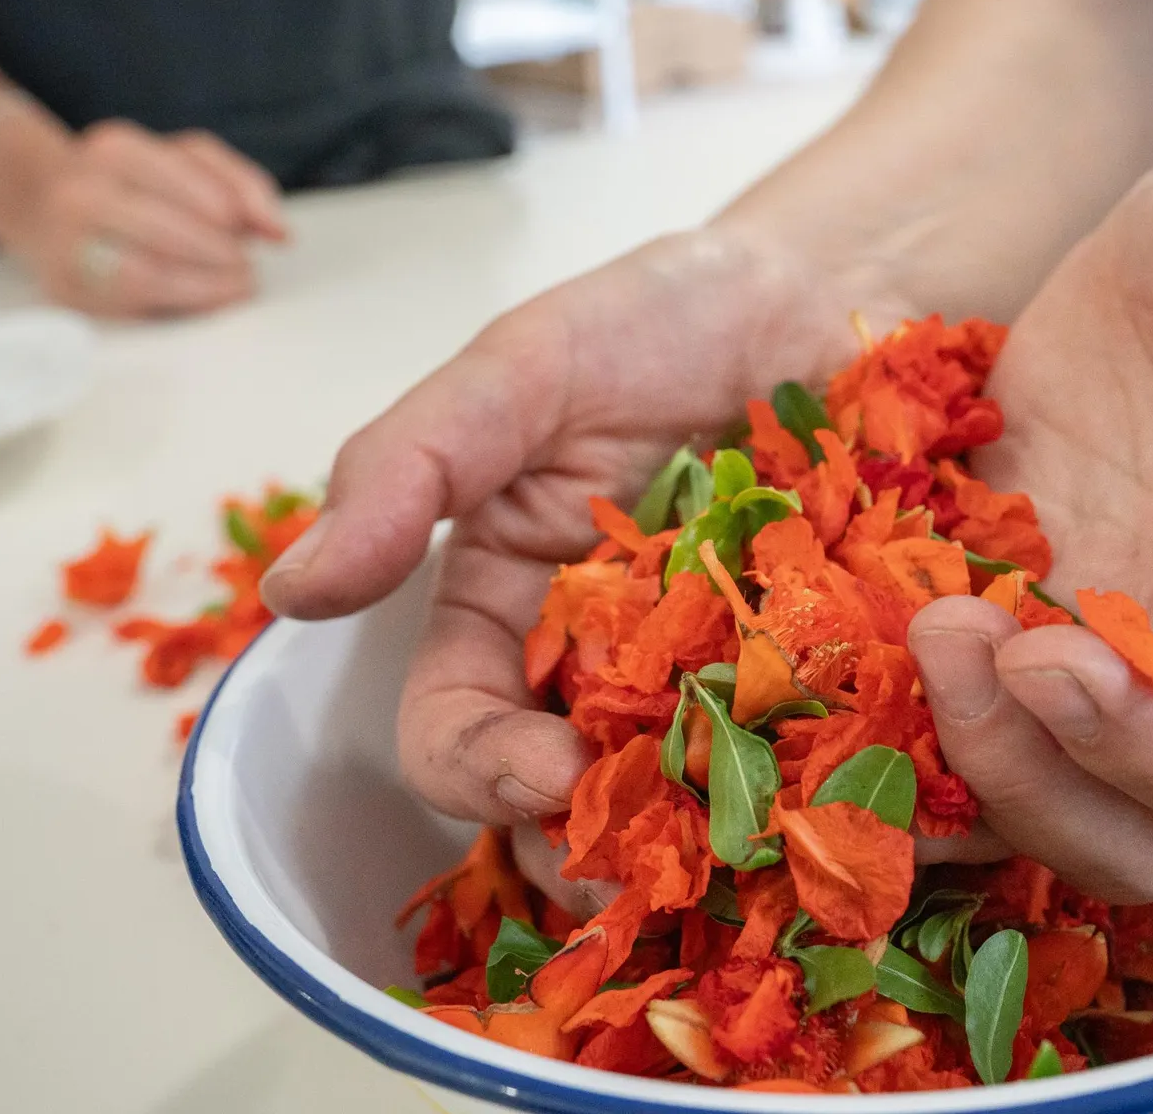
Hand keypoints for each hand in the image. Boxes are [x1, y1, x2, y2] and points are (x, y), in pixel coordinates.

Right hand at [7, 119, 286, 317]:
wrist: (39, 204)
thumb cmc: (132, 186)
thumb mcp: (183, 163)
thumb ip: (237, 183)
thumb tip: (278, 231)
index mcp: (118, 148)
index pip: (193, 183)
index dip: (238, 212)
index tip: (264, 235)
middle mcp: (84, 189)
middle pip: (170, 229)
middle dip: (222, 255)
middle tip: (246, 269)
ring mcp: (66, 240)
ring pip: (149, 271)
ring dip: (207, 286)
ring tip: (232, 286)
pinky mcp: (66, 287)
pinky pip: (132, 302)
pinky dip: (179, 303)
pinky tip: (200, 300)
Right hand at [260, 227, 906, 898]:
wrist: (819, 289)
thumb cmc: (656, 318)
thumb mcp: (523, 368)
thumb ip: (412, 466)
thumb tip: (292, 589)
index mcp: (509, 610)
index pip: (455, 730)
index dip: (480, 772)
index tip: (544, 776)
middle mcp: (606, 670)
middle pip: (573, 801)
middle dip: (600, 846)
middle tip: (657, 863)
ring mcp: (719, 686)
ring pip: (695, 808)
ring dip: (716, 847)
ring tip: (763, 854)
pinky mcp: (825, 682)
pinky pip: (820, 761)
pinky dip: (830, 793)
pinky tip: (861, 802)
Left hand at [907, 134, 1152, 901]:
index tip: (1063, 660)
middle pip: (1128, 829)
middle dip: (1030, 771)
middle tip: (956, 634)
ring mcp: (1092, 653)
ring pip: (1025, 796)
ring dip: (951, 749)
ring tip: (909, 617)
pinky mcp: (1001, 613)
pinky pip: (939, 714)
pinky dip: (885, 702)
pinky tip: (845, 619)